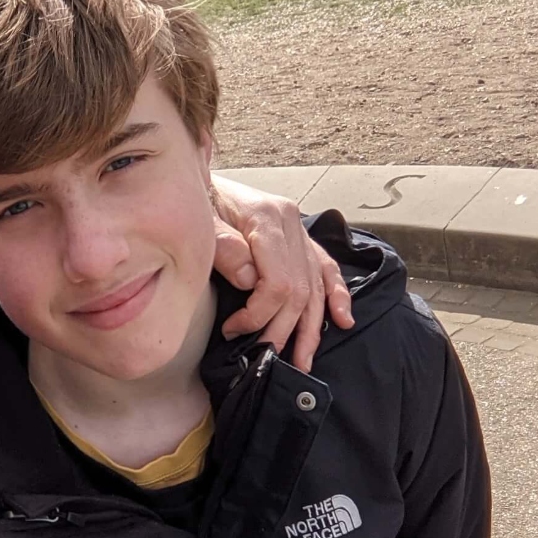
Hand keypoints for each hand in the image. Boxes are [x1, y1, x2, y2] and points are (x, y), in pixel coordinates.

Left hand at [209, 176, 353, 371]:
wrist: (194, 176)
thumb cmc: (195, 200)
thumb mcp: (201, 222)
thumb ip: (225, 249)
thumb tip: (251, 283)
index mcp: (269, 218)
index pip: (278, 281)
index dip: (259, 314)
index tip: (234, 330)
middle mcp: (291, 223)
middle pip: (299, 289)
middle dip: (283, 330)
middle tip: (263, 357)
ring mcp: (299, 230)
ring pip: (316, 286)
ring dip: (310, 327)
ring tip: (303, 361)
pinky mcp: (299, 237)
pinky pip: (325, 268)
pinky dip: (336, 296)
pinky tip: (342, 319)